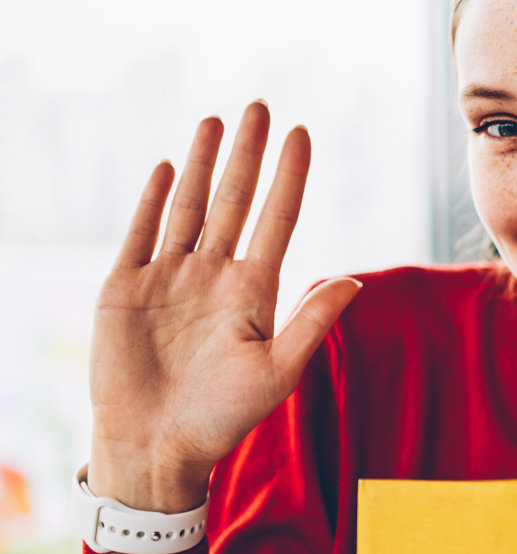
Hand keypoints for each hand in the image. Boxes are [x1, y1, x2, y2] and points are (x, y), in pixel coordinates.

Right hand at [87, 102, 361, 511]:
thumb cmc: (224, 419)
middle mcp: (214, 275)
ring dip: (200, 163)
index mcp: (255, 290)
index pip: (277, 218)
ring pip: (188, 207)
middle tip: (259, 105)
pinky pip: (141, 234)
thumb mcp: (277, 372)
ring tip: (215, 120)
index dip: (290, 177)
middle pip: (234, 200)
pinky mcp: (125, 289)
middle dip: (247, 153)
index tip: (303, 133)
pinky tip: (165, 166)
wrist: (158, 448)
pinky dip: (152, 200)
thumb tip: (355, 281)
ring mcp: (169, 278)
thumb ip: (313, 324)